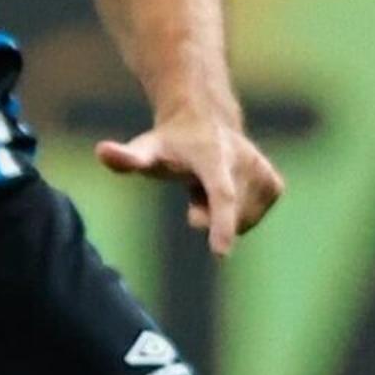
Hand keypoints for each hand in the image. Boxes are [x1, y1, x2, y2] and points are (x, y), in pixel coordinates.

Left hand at [96, 110, 283, 254]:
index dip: (222, 225)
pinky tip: (228, 192)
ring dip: (223, 216)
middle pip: (229, 215)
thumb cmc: (171, 143)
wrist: (206, 120)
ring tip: (209, 188)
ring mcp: (262, 170)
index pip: (221, 195)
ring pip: (243, 221)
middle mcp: (243, 159)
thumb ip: (126, 157)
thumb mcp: (146, 150)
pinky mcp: (274, 182)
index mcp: (213, 156)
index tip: (221, 254)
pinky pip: (254, 217)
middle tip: (194, 196)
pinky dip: (240, 214)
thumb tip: (101, 151)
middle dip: (210, 216)